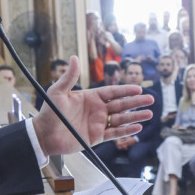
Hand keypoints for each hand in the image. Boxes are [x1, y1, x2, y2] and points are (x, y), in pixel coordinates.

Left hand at [33, 56, 152, 155]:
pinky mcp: (96, 137)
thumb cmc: (49, 113)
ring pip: (121, 119)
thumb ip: (69, 76)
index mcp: (90, 97)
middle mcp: (97, 110)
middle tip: (150, 100)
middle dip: (136, 102)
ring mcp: (97, 123)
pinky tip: (137, 128)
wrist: (44, 135)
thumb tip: (74, 57)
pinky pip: (114, 133)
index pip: (113, 92)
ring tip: (149, 114)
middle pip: (121, 105)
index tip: (139, 89)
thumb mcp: (58, 92)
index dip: (126, 90)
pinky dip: (126, 131)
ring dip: (135, 117)